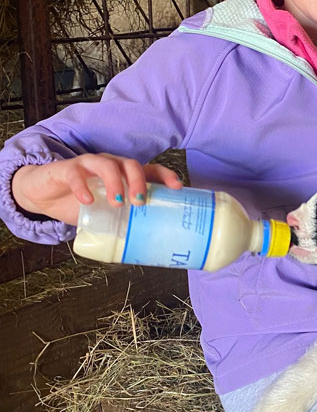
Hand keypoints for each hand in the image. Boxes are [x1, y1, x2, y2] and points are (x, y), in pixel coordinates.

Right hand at [11, 154, 183, 226]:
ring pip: (107, 164)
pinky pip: (75, 173)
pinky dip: (82, 187)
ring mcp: (89, 165)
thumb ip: (121, 222)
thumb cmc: (80, 202)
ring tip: (117, 203)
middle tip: (139, 201)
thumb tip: (144, 247)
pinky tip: (87, 201)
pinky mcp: (67, 169)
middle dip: (139, 182)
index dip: (166, 175)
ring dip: (115, 182)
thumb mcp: (104, 213)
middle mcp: (110, 165)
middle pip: (131, 164)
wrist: (45, 194)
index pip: (150, 169)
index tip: (177, 187)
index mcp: (124, 175)